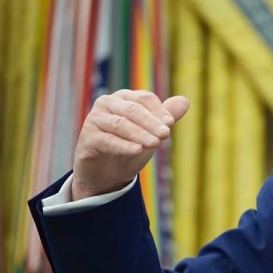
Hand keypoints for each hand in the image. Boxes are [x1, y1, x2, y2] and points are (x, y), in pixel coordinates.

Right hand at [72, 90, 189, 200]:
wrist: (108, 174)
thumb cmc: (131, 148)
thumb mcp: (153, 133)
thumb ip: (167, 117)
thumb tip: (185, 101)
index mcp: (125, 98)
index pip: (144, 98)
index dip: (159, 111)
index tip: (170, 124)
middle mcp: (107, 103)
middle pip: (133, 110)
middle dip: (151, 123)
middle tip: (165, 134)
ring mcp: (95, 119)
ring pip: (120, 124)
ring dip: (139, 134)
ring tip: (155, 144)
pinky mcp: (87, 137)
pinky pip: (107, 139)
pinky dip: (123, 145)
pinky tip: (137, 150)